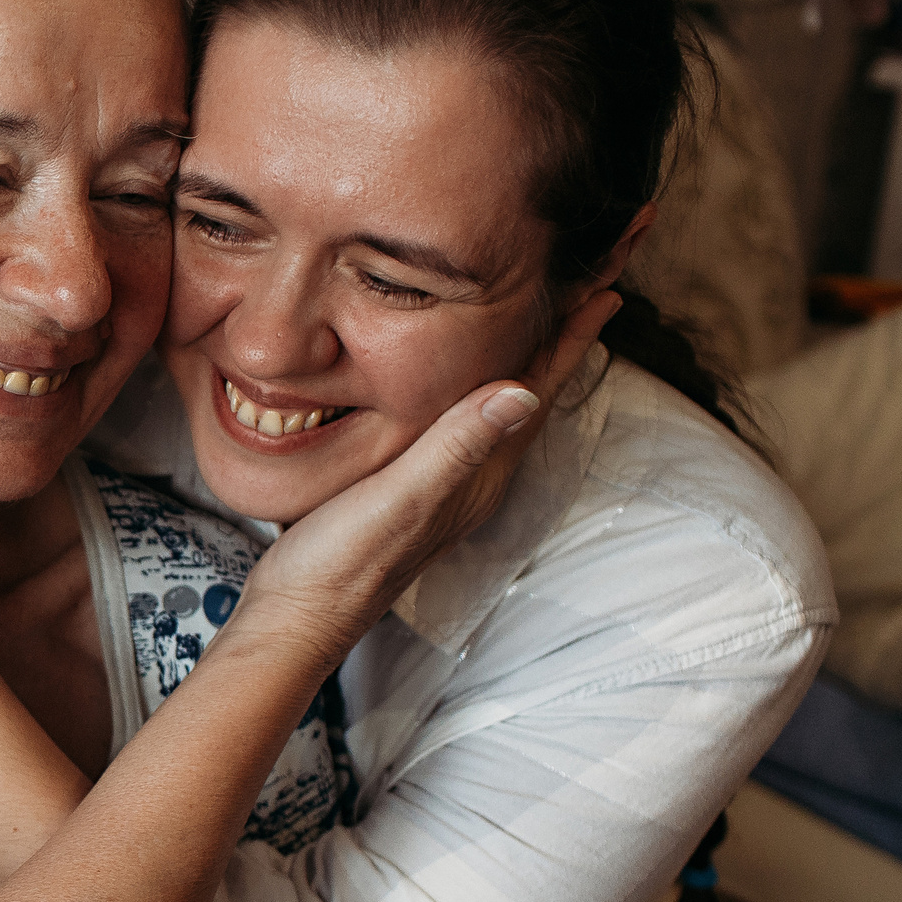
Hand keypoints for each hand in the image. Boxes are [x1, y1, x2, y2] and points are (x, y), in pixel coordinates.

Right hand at [239, 291, 621, 656]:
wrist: (298, 618)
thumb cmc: (342, 564)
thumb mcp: (399, 498)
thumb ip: (456, 447)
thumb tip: (523, 393)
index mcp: (477, 474)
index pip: (536, 392)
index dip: (569, 337)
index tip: (604, 284)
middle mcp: (471, 478)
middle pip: (530, 393)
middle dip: (560, 338)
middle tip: (589, 283)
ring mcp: (443, 484)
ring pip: (496, 405)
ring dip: (523, 358)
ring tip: (542, 316)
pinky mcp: (410, 486)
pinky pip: (460, 420)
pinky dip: (474, 383)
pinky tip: (459, 376)